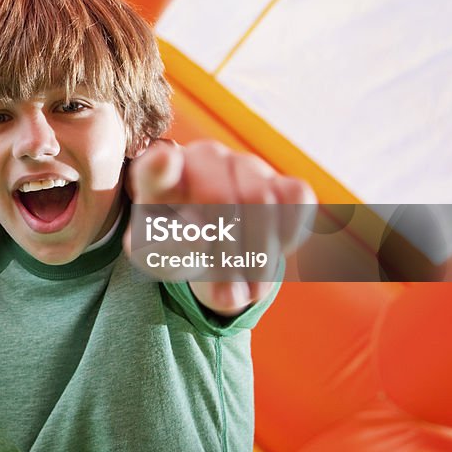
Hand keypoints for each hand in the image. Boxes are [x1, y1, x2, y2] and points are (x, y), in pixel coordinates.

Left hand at [125, 140, 315, 315]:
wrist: (210, 250)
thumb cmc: (175, 249)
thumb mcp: (158, 259)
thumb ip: (168, 252)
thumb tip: (199, 240)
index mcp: (156, 176)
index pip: (155, 165)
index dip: (161, 165)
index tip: (165, 161)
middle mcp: (202, 158)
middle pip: (220, 199)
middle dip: (226, 254)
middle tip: (225, 293)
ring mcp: (244, 164)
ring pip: (263, 200)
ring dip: (260, 255)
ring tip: (250, 286)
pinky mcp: (281, 179)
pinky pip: (296, 201)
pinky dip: (289, 235)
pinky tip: (269, 255)